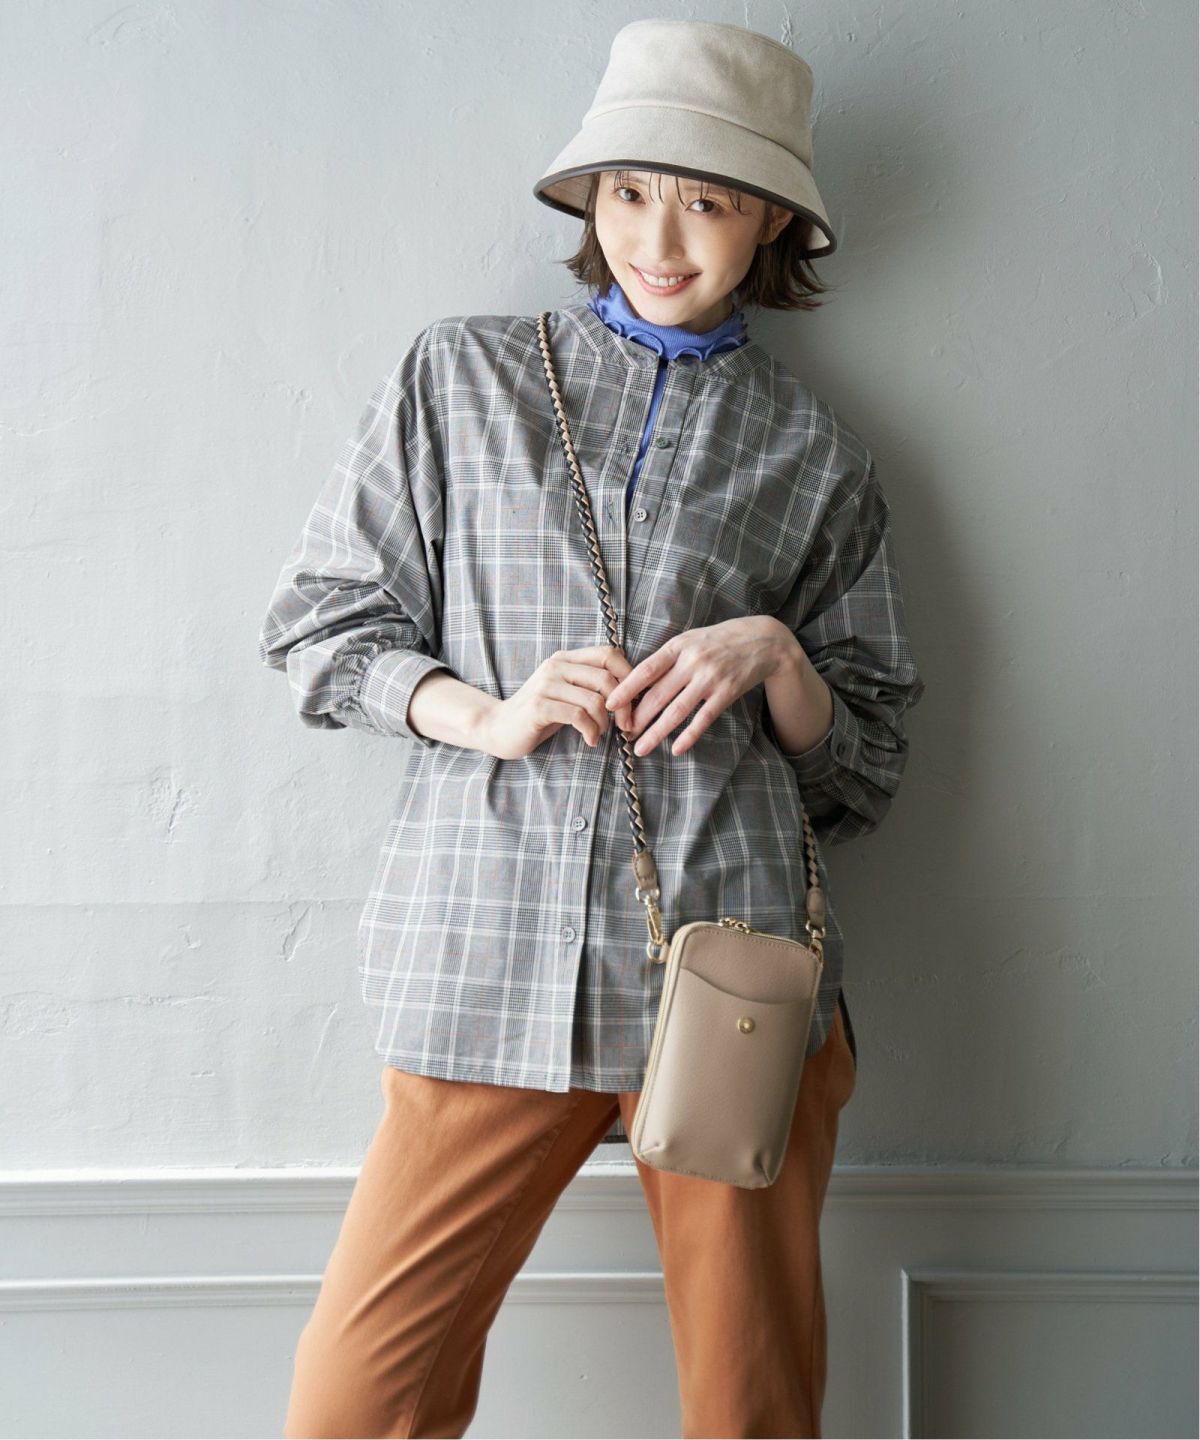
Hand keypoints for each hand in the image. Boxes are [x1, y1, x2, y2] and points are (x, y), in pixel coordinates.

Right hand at [482, 644, 636, 759]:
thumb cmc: (541, 714)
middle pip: (606, 678)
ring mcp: (546, 684)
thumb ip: (591, 686)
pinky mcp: (539, 706)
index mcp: (566, 659)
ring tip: (599, 734)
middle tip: (625, 726)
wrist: (499, 728)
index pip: (609, 654)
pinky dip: (591, 731)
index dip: (629, 675)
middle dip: (624, 706)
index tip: (634, 700)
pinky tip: (590, 740)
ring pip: (594, 700)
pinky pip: (578, 716)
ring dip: (604, 723)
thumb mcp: (567, 693)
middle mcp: (556, 666)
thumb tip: (632, 691)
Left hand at [603, 618, 795, 757]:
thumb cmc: (718, 641)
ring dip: (656, 732)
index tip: (610, 705)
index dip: (626, 689)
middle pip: (658, 695)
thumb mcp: (690, 640)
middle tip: (622, 734)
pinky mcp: (727, 692)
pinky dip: (689, 735)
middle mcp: (692, 661)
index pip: (646, 670)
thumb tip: (636, 684)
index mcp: (678, 646)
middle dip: (637, 718)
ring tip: (640, 748)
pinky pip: (704, 718)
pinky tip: (676, 749)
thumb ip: (666, 659)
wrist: (763, 640)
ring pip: (677, 710)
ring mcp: (710, 678)